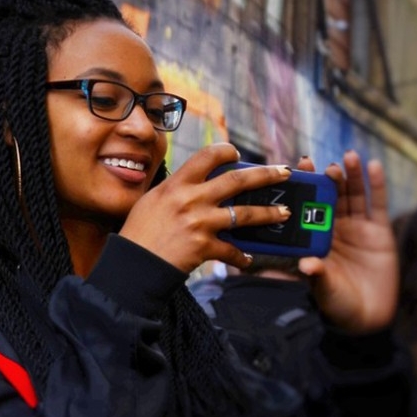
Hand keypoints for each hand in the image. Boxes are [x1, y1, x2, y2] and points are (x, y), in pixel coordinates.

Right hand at [119, 142, 292, 272]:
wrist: (132, 265)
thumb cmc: (138, 233)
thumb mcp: (153, 201)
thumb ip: (177, 190)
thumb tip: (197, 184)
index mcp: (176, 184)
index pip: (208, 156)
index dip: (226, 152)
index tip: (237, 154)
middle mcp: (190, 199)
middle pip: (237, 180)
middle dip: (266, 175)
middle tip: (284, 172)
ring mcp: (199, 223)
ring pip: (245, 214)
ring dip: (269, 213)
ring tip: (284, 213)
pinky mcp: (204, 247)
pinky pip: (231, 250)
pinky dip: (241, 256)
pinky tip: (248, 259)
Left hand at [296, 152, 398, 333]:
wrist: (366, 317)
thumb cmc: (336, 303)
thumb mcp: (324, 289)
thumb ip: (318, 275)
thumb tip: (306, 264)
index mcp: (314, 237)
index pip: (306, 208)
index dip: (302, 189)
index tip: (295, 171)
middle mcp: (333, 228)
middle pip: (330, 196)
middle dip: (326, 179)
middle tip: (319, 164)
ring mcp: (356, 227)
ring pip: (353, 195)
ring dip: (350, 175)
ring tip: (347, 158)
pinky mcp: (379, 230)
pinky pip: (377, 203)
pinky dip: (376, 184)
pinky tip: (373, 165)